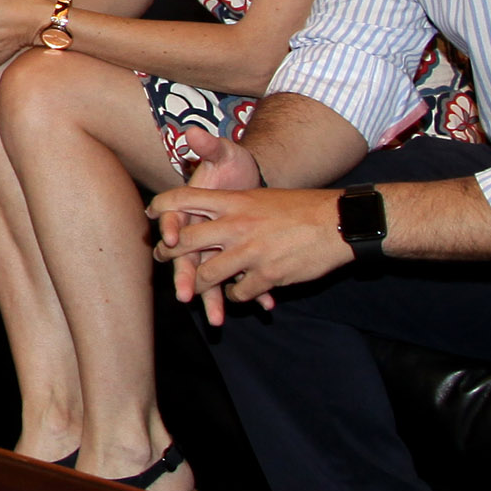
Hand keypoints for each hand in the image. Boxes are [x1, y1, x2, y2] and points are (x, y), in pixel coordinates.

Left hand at [147, 176, 346, 325]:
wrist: (338, 222)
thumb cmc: (300, 207)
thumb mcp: (261, 194)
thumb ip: (231, 201)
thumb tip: (206, 204)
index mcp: (235, 200)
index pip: (184, 198)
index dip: (162, 205)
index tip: (151, 212)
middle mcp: (236, 225)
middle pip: (184, 242)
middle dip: (168, 253)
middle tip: (163, 257)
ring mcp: (250, 252)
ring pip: (206, 276)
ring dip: (199, 284)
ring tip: (196, 287)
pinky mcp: (266, 276)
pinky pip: (238, 293)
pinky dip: (235, 296)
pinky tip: (239, 293)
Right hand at [151, 131, 266, 322]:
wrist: (259, 180)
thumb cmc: (235, 166)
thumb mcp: (225, 153)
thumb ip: (210, 146)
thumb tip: (192, 131)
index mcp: (191, 209)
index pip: (175, 220)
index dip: (172, 230)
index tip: (171, 240)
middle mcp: (198, 232)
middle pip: (187, 258)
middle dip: (186, 277)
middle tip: (187, 296)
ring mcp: (217, 248)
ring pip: (211, 276)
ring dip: (214, 297)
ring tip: (218, 319)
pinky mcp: (237, 256)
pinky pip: (242, 277)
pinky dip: (253, 290)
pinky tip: (265, 303)